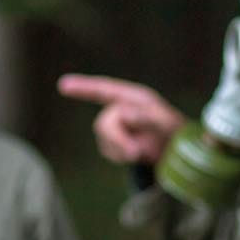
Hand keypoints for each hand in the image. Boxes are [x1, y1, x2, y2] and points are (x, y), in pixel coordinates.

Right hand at [58, 74, 185, 164]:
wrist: (177, 154)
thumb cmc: (174, 132)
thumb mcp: (165, 123)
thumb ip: (146, 117)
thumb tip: (122, 113)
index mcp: (134, 97)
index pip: (104, 90)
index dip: (83, 87)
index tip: (63, 85)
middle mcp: (121, 108)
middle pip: (104, 122)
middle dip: (116, 139)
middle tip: (135, 153)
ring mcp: (116, 126)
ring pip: (104, 138)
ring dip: (121, 148)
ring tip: (142, 153)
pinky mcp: (113, 142)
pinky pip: (108, 150)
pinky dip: (120, 155)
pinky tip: (136, 155)